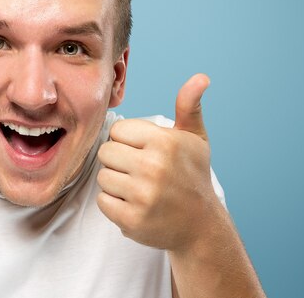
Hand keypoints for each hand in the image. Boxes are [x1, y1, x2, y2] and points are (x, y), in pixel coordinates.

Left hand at [96, 73, 220, 250]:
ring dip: (116, 183)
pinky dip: (114, 204)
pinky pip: (102, 202)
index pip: (117, 131)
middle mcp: (153, 167)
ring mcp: (143, 195)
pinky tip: (134, 204)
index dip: (128, 141)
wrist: (201, 226)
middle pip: (105, 153)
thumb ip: (188, 106)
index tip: (144, 152)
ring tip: (139, 188)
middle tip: (140, 171)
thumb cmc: (193, 176)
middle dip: (119, 161)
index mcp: (164, 142)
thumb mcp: (194, 139)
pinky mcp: (132, 220)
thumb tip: (201, 77)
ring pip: (103, 177)